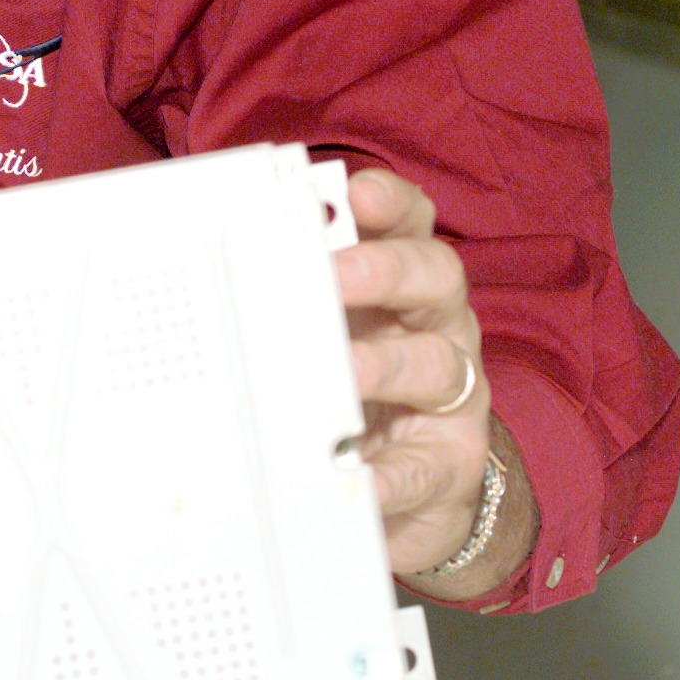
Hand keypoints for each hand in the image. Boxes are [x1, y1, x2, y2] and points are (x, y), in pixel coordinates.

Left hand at [333, 166, 532, 594]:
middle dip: (385, 268)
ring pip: (437, 364)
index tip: (355, 190)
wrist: (407, 488)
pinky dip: (390, 472)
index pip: (409, 226)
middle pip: (435, 277)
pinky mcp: (449, 464)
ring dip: (387, 363)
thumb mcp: (328, 334)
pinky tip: (360, 476)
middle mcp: (439, 328)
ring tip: (347, 371)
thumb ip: (295, 300)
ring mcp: (453, 397)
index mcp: (404, 286)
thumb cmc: (355, 391)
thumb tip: (225, 273)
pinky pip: (423, 466)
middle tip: (336, 274)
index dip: (389, 204)